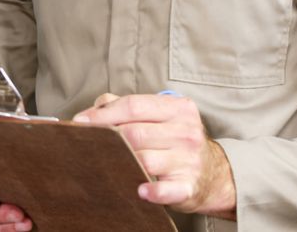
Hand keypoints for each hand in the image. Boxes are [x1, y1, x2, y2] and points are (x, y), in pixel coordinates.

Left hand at [73, 93, 236, 219]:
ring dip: (121, 163)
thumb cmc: (176, 141)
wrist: (215, 174)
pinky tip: (139, 190)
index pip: (134, 105)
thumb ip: (126, 107)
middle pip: (135, 132)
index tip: (81, 122)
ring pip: (144, 160)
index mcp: (178, 109)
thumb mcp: (161, 116)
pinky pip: (168, 190)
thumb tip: (90, 111)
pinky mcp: (189, 186)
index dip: (103, 114)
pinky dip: (152, 192)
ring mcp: (189, 160)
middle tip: (86, 145)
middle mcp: (186, 132)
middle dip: (107, 139)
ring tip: (104, 164)